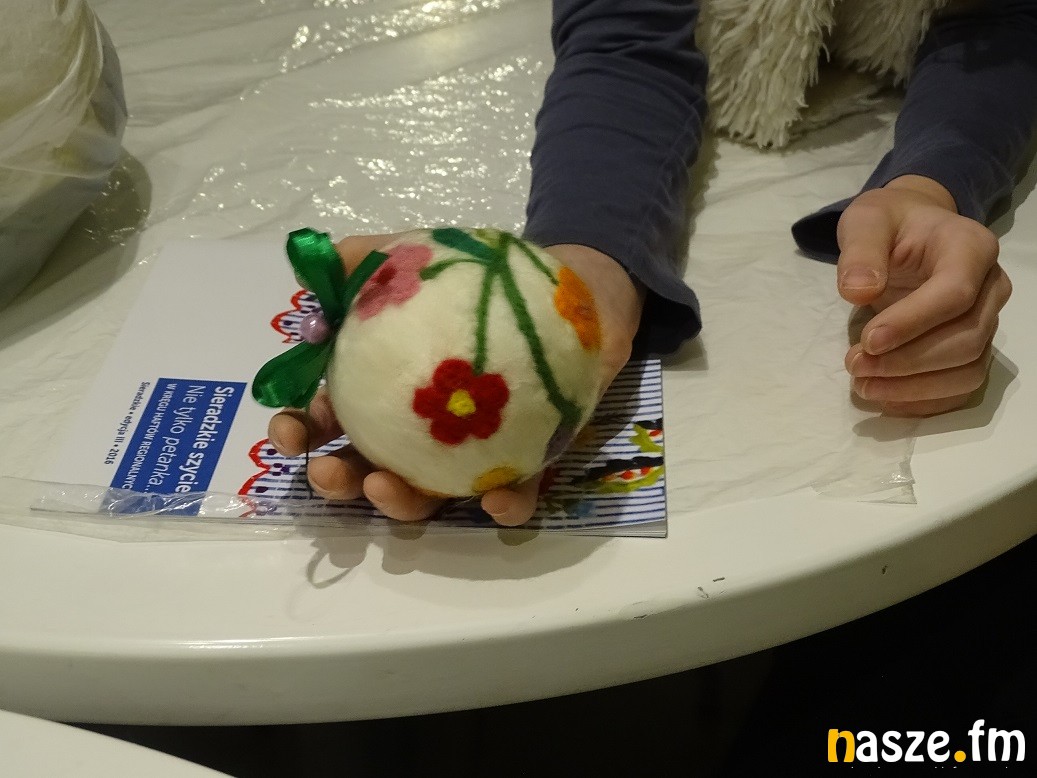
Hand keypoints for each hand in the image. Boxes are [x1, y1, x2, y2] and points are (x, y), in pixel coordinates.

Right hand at [268, 234, 642, 525]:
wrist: (569, 292)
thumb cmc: (478, 280)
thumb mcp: (414, 256)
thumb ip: (361, 259)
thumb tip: (316, 268)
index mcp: (381, 391)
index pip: (327, 419)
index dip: (300, 432)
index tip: (292, 432)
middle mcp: (417, 432)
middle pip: (364, 470)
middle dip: (335, 482)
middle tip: (328, 473)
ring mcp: (468, 453)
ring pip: (426, 494)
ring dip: (398, 503)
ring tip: (385, 488)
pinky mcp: (525, 463)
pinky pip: (511, 495)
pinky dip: (502, 505)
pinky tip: (495, 497)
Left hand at [836, 175, 1011, 415]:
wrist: (907, 234)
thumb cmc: (888, 225)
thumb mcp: (866, 222)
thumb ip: (860, 251)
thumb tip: (857, 291)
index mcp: (970, 247)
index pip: (956, 293)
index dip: (913, 322)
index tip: (868, 340)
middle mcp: (990, 287)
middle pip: (966, 339)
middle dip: (907, 361)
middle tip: (854, 364)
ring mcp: (986, 322)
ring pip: (968, 370)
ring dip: (913, 387)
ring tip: (863, 383)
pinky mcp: (973, 349)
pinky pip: (960, 388)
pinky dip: (923, 401)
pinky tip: (884, 396)